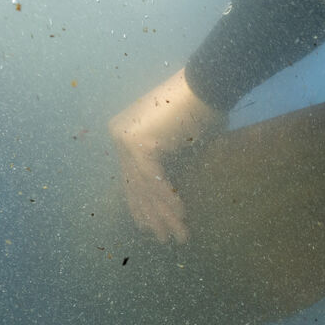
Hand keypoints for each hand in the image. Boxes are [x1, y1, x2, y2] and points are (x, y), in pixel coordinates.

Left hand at [108, 67, 220, 242]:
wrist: (206, 84)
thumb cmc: (198, 108)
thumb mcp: (175, 141)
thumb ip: (166, 163)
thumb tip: (168, 193)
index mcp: (123, 134)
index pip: (131, 178)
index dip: (141, 205)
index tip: (148, 227)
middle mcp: (119, 137)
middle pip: (136, 186)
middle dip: (152, 216)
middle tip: (163, 239)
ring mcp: (125, 141)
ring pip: (146, 188)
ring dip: (164, 215)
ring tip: (176, 237)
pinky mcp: (139, 145)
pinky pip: (154, 181)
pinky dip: (168, 200)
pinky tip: (180, 218)